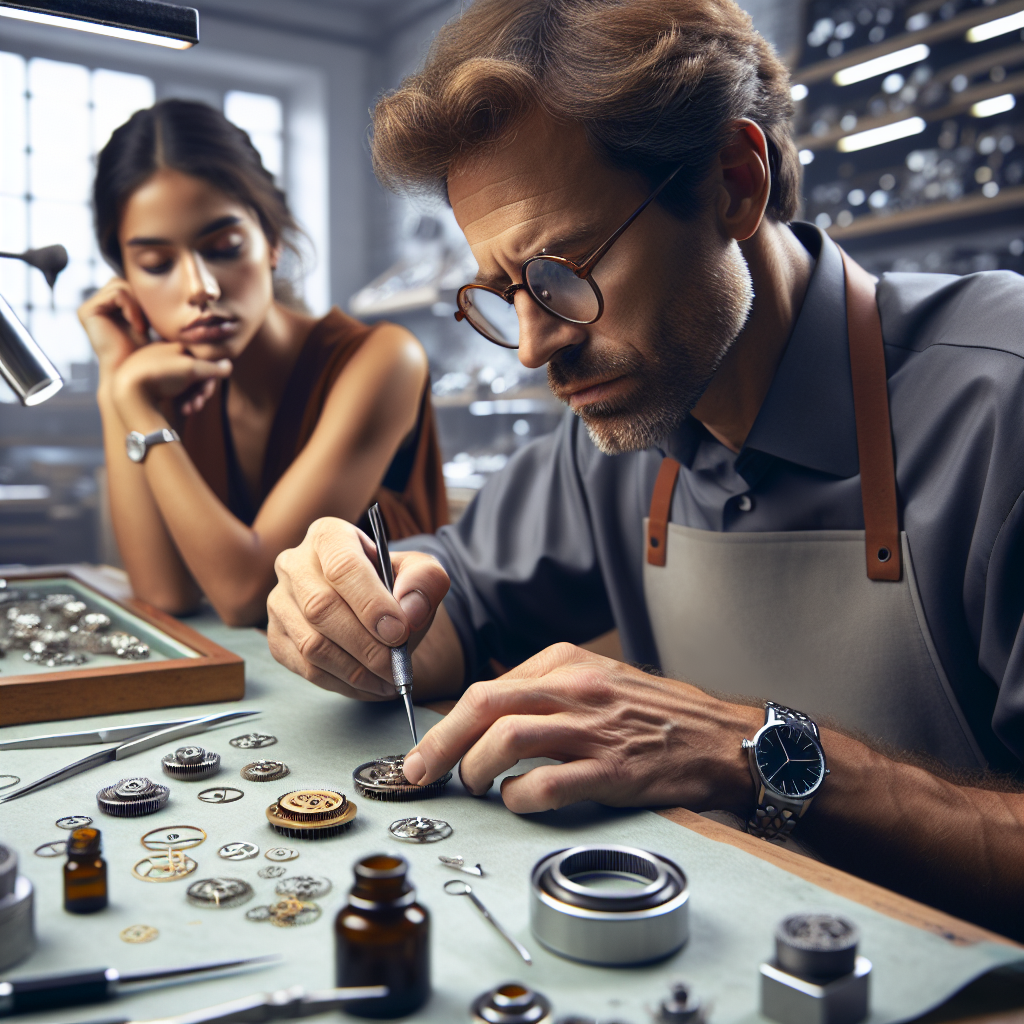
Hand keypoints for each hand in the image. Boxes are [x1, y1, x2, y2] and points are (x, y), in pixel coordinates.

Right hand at [78, 277, 149, 373]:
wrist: (135, 372)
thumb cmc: (146, 351)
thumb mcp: (148, 320)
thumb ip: (144, 300)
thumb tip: (155, 276)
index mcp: (108, 305)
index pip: (129, 284)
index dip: (144, 299)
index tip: (152, 322)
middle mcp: (95, 304)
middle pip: (124, 281)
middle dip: (140, 300)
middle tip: (148, 325)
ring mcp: (89, 307)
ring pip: (121, 285)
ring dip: (138, 306)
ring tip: (143, 327)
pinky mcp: (86, 311)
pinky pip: (117, 293)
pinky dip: (132, 308)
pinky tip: (138, 327)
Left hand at [111, 340, 231, 422]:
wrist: (128, 391)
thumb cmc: (161, 375)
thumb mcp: (191, 369)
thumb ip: (213, 367)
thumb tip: (229, 365)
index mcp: (172, 344)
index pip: (200, 359)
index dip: (209, 376)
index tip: (207, 392)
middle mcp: (164, 354)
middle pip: (193, 373)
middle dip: (200, 391)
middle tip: (199, 405)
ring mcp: (155, 369)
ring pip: (183, 383)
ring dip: (192, 398)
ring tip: (190, 410)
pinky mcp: (147, 383)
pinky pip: (171, 390)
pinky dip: (180, 400)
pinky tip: (182, 410)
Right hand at [268, 517, 450, 698]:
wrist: (375, 610)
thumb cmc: (394, 586)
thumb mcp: (420, 573)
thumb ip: (425, 580)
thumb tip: (409, 611)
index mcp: (328, 535)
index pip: (342, 566)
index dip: (371, 603)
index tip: (399, 632)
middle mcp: (294, 563)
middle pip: (321, 607)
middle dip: (366, 645)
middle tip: (397, 665)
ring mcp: (279, 601)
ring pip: (311, 644)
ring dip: (356, 670)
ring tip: (389, 679)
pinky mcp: (277, 636)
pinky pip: (306, 668)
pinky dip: (343, 683)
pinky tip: (370, 685)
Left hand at [402, 643, 760, 813]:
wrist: (718, 737)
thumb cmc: (654, 712)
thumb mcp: (597, 679)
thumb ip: (546, 690)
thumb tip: (488, 719)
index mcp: (566, 662)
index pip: (487, 688)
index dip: (448, 723)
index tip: (430, 747)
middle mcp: (575, 688)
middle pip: (484, 706)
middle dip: (440, 743)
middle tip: (420, 772)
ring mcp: (593, 728)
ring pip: (507, 738)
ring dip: (475, 768)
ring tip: (473, 787)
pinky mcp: (611, 769)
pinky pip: (547, 784)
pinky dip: (519, 797)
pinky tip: (516, 802)